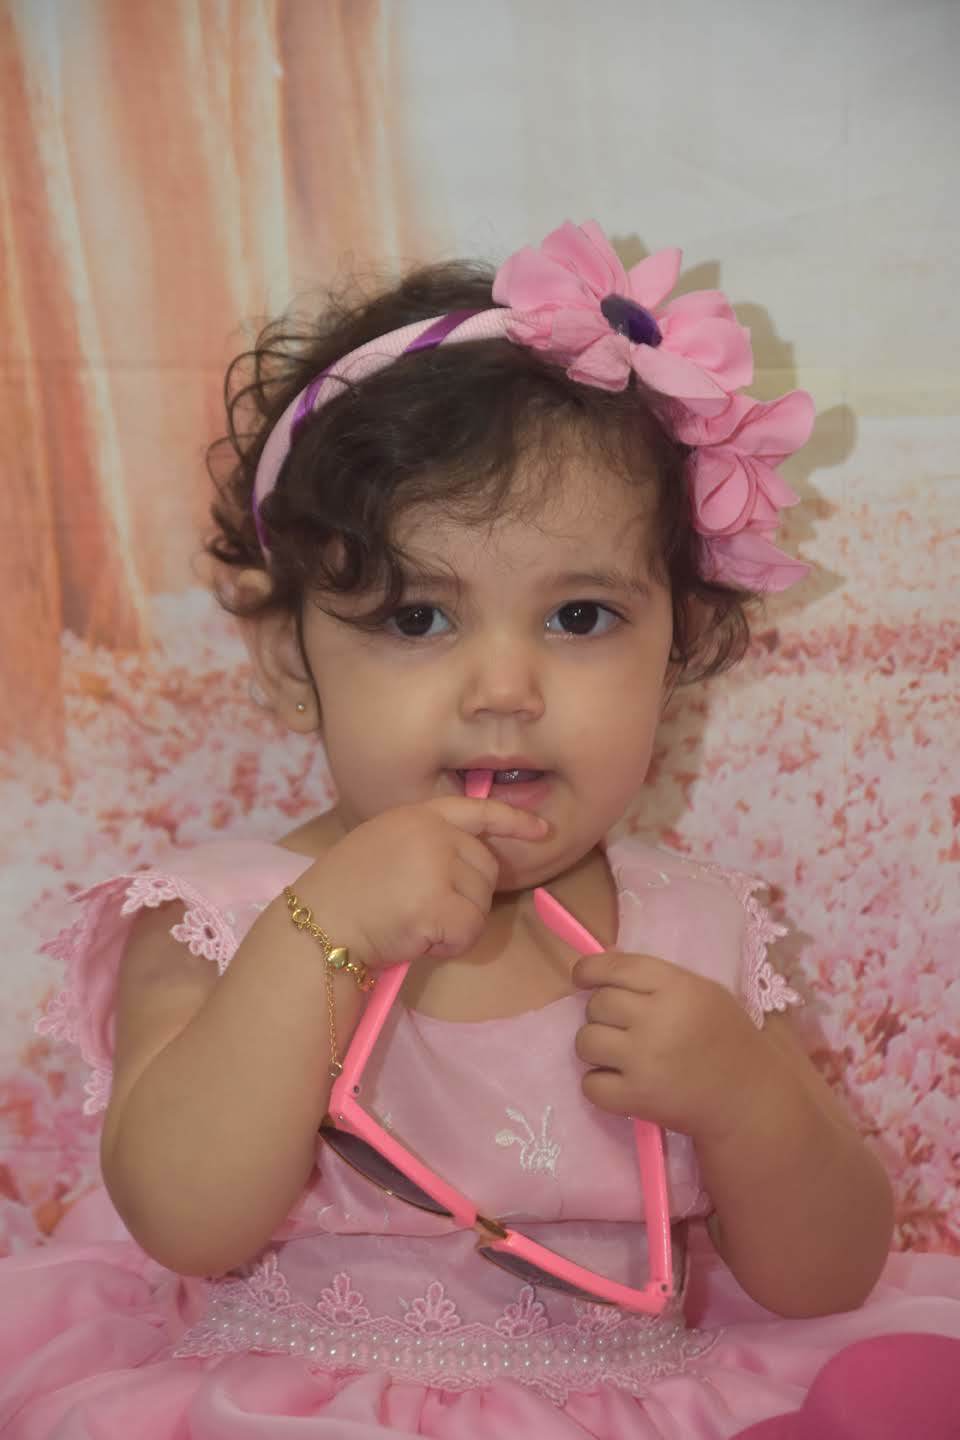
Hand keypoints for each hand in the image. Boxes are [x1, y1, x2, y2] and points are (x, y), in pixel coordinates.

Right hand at [301, 798, 548, 970]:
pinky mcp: (437, 904)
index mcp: (416, 814)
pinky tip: (418, 940)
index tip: (541, 830)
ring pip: (481, 901)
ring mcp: (435, 866)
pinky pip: (469, 930)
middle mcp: (431, 832)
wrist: (316, 925)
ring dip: (456, 922)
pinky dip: (450, 945)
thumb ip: (424, 840)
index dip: (512, 820)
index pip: (476, 809)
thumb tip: (472, 853)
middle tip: (423, 910)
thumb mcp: (382, 843)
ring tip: (413, 922)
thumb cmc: (345, 893)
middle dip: (466, 896)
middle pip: (486, 867)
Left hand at [572, 950, 767, 1142]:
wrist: (749, 1098)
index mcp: (677, 987)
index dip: (590, 969)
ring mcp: (644, 1060)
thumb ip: (656, 977)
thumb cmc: (727, 1039)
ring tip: (618, 1055)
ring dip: (596, 1048)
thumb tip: (604, 961)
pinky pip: (590, 1085)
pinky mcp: (637, 1099)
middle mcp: (657, 1019)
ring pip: (585, 1041)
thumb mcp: (703, 992)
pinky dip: (598, 1085)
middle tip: (622, 1027)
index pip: (616, 968)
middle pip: (597, 1004)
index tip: (582, 977)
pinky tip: (620, 1083)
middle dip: (602, 1014)